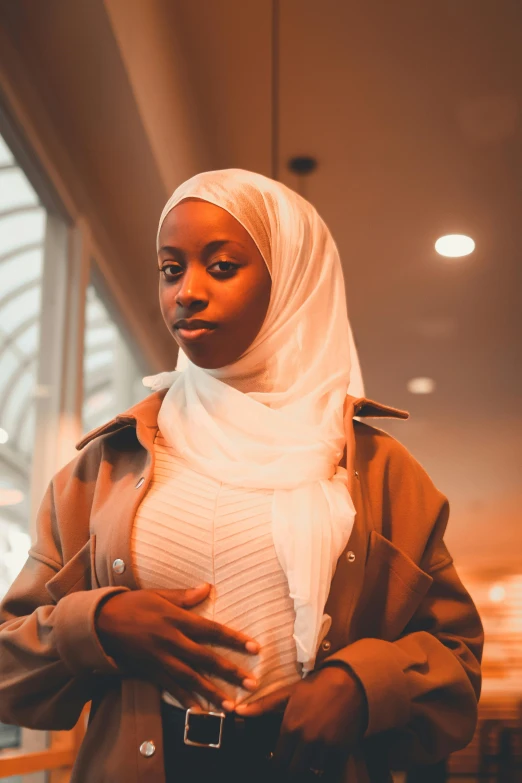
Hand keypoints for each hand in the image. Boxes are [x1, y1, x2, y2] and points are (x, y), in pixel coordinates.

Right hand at [95, 584, 259, 708]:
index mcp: (175, 619)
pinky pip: (170, 688)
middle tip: (253, 684)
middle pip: (206, 658)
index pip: (211, 630)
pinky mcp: (149, 671)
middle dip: (231, 671)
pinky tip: (200, 711)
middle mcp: (170, 641)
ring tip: (232, 706)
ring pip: (191, 679)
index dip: (234, 639)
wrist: (99, 624)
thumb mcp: (158, 595)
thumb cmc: (131, 604)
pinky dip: (186, 700)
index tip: (254, 648)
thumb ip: (184, 596)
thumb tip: (208, 588)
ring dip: (213, 693)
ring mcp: (159, 659)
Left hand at [234, 665, 367, 779]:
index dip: (276, 763)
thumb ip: (262, 706)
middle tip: (293, 760)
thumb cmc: (315, 688)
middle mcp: (307, 740)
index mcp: (291, 727)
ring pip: (312, 771)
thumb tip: (238, 711)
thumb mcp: (288, 693)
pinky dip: (326, 765)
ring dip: (310, 766)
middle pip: (293, 770)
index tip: (278, 759)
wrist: (349, 683)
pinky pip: (330, 769)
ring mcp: (326, 747)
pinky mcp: (342, 750)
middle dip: (291, 767)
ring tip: (309, 756)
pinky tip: (324, 755)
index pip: (277, 761)